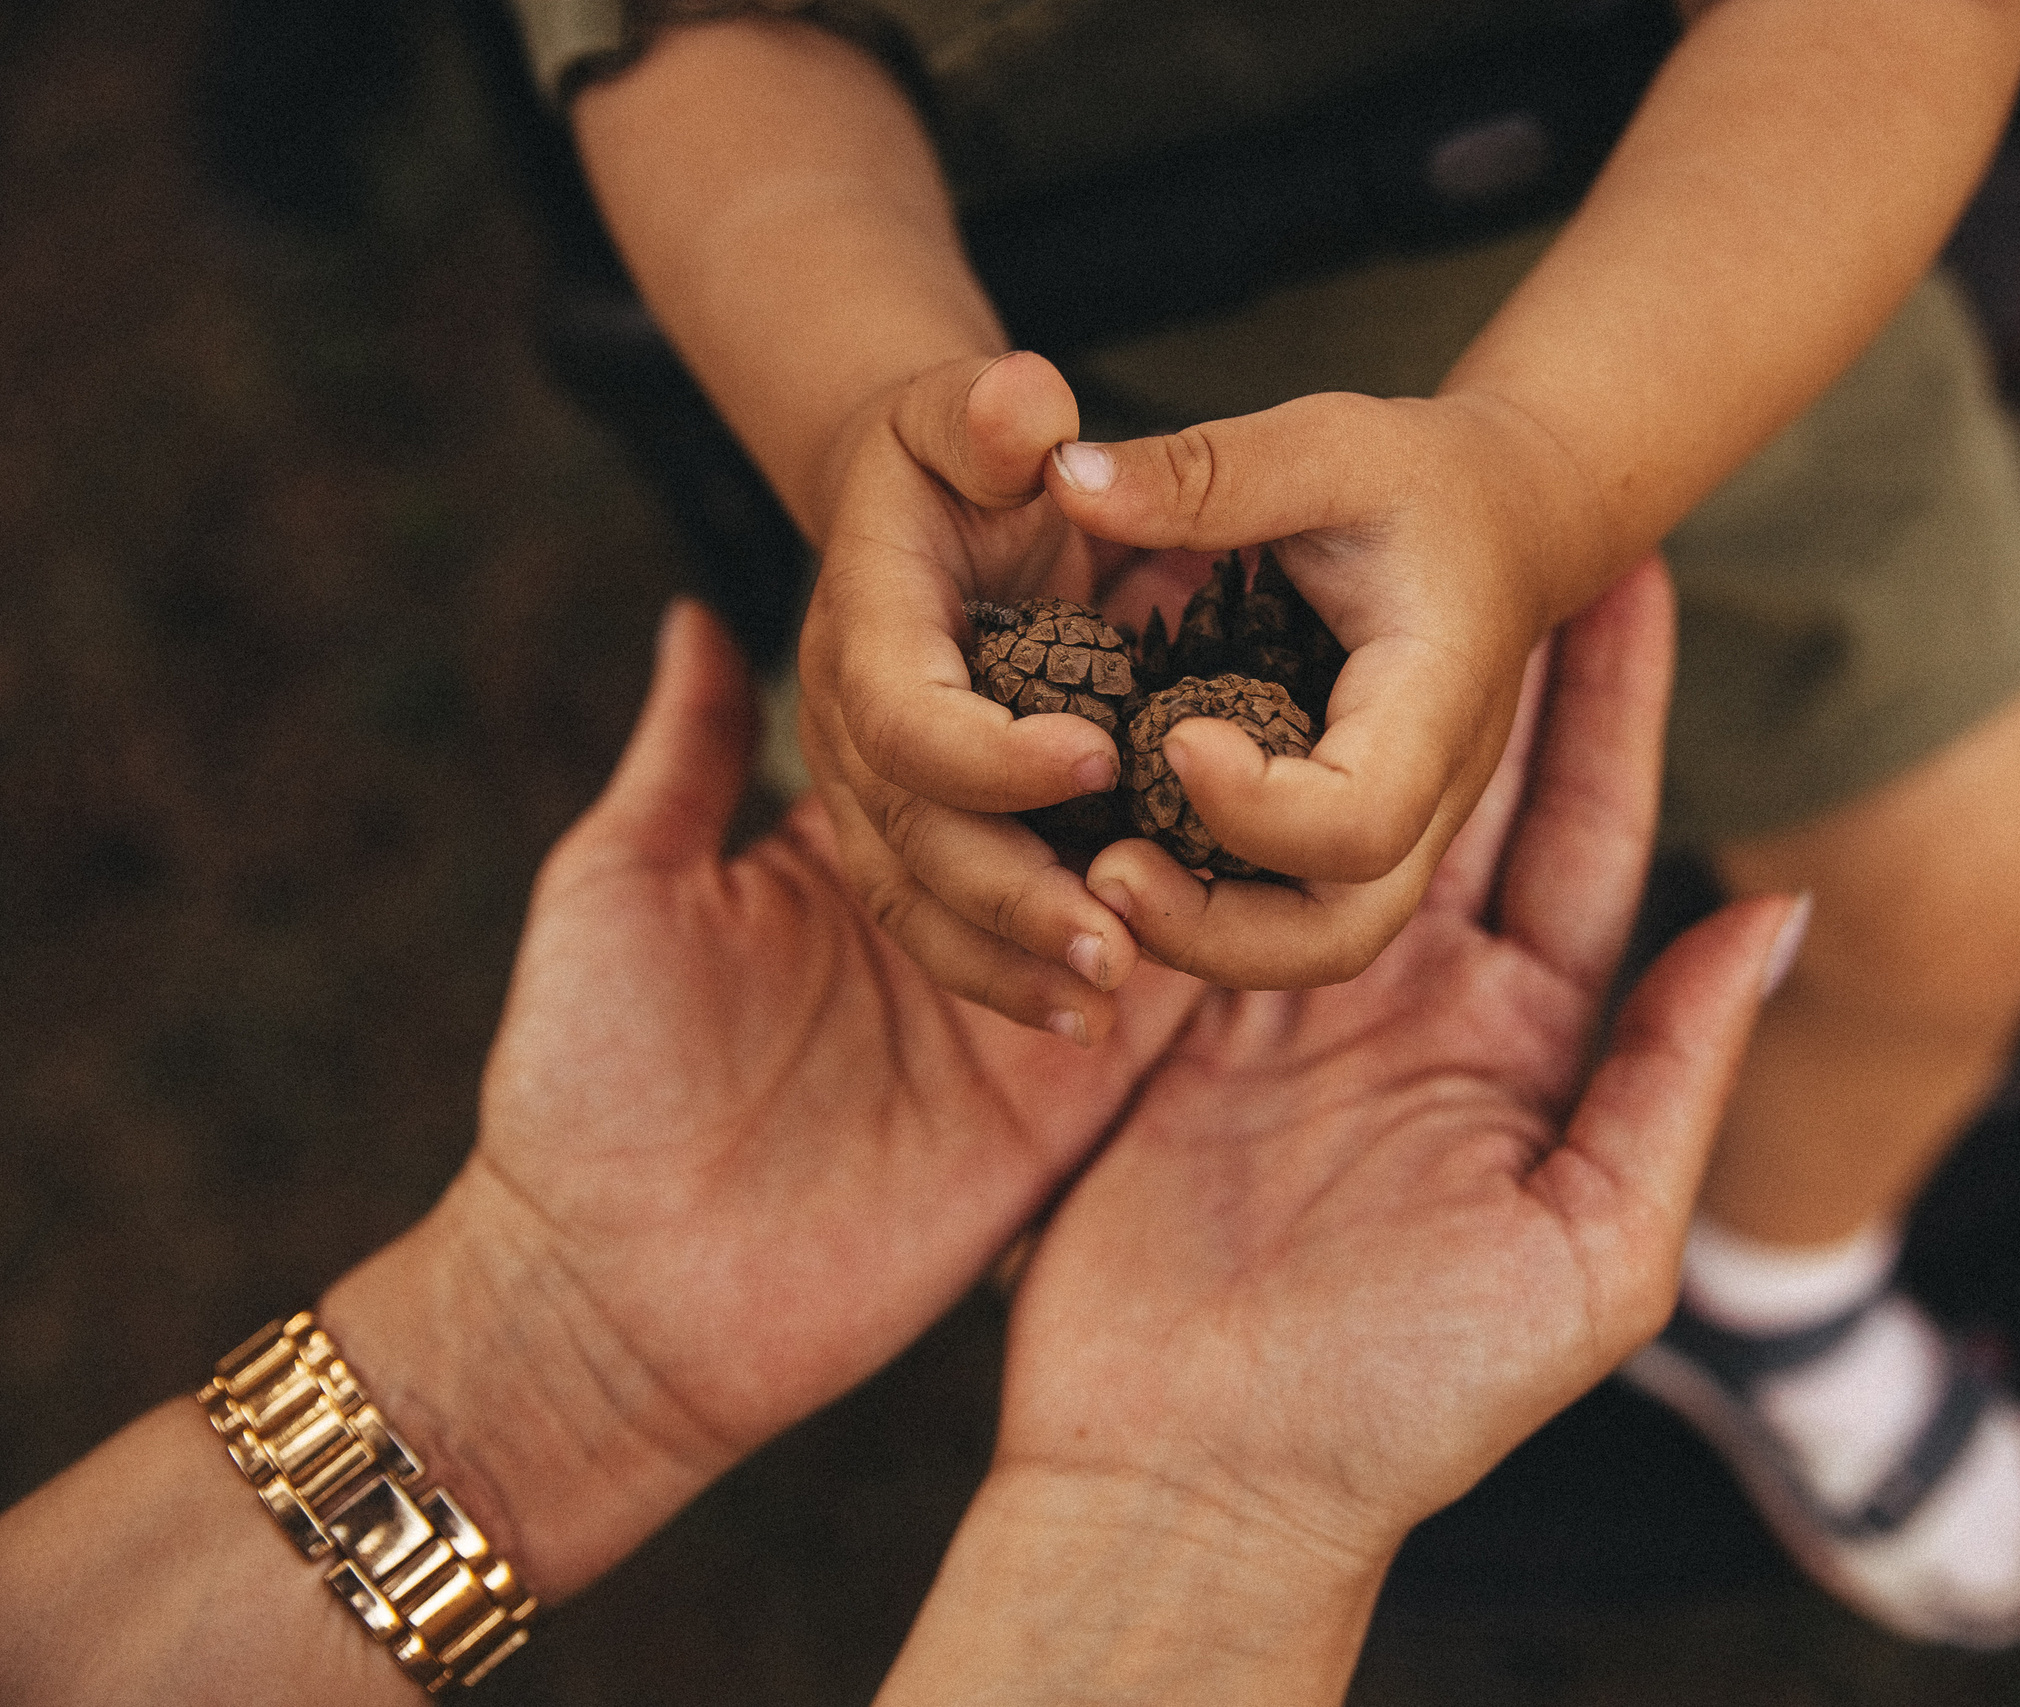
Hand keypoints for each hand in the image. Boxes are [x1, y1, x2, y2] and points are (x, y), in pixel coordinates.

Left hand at [323, 600, 1202, 1597]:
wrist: (609, 1295)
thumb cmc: (584, 1078)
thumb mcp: (618, 885)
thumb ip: (686, 753)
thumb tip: (701, 612)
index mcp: (855, 852)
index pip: (967, 738)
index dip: (1026, 662)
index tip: (1090, 562)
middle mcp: (951, 916)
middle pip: (1066, 807)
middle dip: (1130, 731)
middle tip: (1202, 633)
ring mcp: (1012, 1010)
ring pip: (1129, 892)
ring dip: (1172, 824)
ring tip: (1226, 735)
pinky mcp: (1056, 1106)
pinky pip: (1153, 1015)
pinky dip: (1201, 943)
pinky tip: (1240, 858)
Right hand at [797, 351, 1164, 1040]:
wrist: (916, 509)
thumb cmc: (963, 456)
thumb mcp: (967, 411)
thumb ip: (986, 411)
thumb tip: (1025, 405)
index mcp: (866, 626)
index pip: (903, 714)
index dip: (988, 751)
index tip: (1097, 761)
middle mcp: (847, 724)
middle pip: (910, 834)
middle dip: (1010, 894)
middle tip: (1116, 939)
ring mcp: (870, 792)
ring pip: (918, 900)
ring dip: (1009, 960)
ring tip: (1109, 996)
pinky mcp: (909, 836)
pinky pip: (940, 924)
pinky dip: (1006, 973)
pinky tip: (1091, 1018)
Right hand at [874, 564, 1794, 1704]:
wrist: (1200, 1482)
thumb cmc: (1414, 1399)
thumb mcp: (1591, 1253)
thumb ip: (1677, 1079)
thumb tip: (1776, 914)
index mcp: (1533, 1047)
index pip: (1590, 838)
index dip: (1615, 706)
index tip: (1634, 568)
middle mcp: (1421, 1004)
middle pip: (1460, 791)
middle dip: (1481, 653)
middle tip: (1498, 506)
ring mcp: (1296, 1005)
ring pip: (1326, 808)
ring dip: (1336, 686)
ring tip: (1342, 547)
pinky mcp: (1179, 1020)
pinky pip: (1206, 874)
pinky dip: (1215, 783)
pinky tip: (1214, 667)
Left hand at [1043, 387, 1609, 988]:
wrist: (1504, 523)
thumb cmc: (1418, 482)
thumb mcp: (1324, 447)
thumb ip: (1204, 472)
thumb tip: (1062, 477)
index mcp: (1436, 708)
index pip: (1362, 819)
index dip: (1258, 808)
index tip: (1167, 737)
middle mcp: (1425, 801)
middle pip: (1334, 935)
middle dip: (1210, 930)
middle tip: (1101, 873)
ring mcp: (1390, 836)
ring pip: (1302, 946)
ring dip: (1193, 933)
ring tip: (1090, 873)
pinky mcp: (1342, 841)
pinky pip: (1273, 911)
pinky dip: (1194, 905)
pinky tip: (1107, 853)